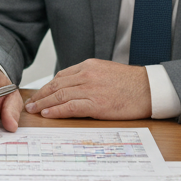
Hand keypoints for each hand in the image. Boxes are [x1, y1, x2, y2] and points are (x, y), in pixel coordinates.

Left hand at [23, 59, 150, 119]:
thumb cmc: (132, 83)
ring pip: (60, 95)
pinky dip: (57, 110)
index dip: (47, 86)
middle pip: (56, 85)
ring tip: (34, 110)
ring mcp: (91, 89)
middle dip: (41, 95)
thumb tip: (75, 87)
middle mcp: (87, 75)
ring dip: (44, 103)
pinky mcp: (96, 103)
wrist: (150, 89)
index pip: (61, 76)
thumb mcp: (107, 72)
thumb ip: (90, 77)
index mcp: (89, 66)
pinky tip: (48, 113)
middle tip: (30, 103)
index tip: (40, 94)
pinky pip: (70, 107)